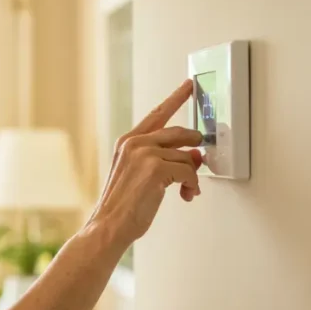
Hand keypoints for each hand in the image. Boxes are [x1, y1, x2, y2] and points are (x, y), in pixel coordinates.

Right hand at [88, 79, 203, 244]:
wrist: (110, 225)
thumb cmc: (123, 205)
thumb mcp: (140, 174)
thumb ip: (164, 159)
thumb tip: (195, 155)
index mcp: (127, 141)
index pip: (157, 114)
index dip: (176, 98)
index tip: (189, 85)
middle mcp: (135, 142)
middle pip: (179, 132)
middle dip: (195, 145)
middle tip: (200, 160)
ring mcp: (145, 153)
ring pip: (187, 157)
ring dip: (192, 176)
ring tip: (186, 190)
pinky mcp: (156, 167)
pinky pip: (189, 172)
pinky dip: (192, 186)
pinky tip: (186, 195)